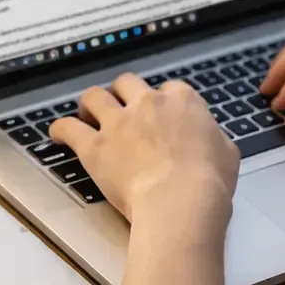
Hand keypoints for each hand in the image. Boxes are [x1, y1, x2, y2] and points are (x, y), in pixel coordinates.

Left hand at [49, 73, 239, 224]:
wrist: (181, 201)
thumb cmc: (210, 183)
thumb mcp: (227, 153)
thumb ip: (213, 137)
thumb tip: (209, 138)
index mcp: (183, 102)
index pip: (169, 89)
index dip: (162, 102)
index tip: (159, 116)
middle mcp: (148, 104)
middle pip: (127, 83)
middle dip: (122, 94)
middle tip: (120, 109)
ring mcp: (118, 123)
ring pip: (94, 96)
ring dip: (90, 104)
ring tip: (87, 115)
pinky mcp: (95, 146)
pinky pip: (68, 128)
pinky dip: (61, 129)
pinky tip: (57, 134)